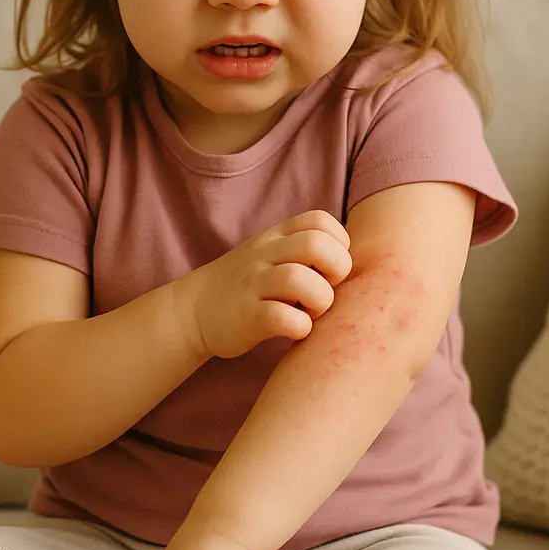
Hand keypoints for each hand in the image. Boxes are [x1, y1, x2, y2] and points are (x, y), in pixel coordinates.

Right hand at [180, 210, 351, 359]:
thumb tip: (354, 260)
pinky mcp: (246, 317)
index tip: (332, 267)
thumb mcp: (271, 254)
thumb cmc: (248, 285)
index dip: (339, 242)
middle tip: (329, 288)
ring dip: (320, 299)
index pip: (319, 220)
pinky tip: (297, 329)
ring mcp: (253, 285)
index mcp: (275, 237)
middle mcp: (264, 255)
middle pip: (315, 244)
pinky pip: (281, 317)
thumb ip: (304, 249)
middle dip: (337, 268)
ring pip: (299, 279)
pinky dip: (300, 326)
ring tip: (313, 312)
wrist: (194, 310)